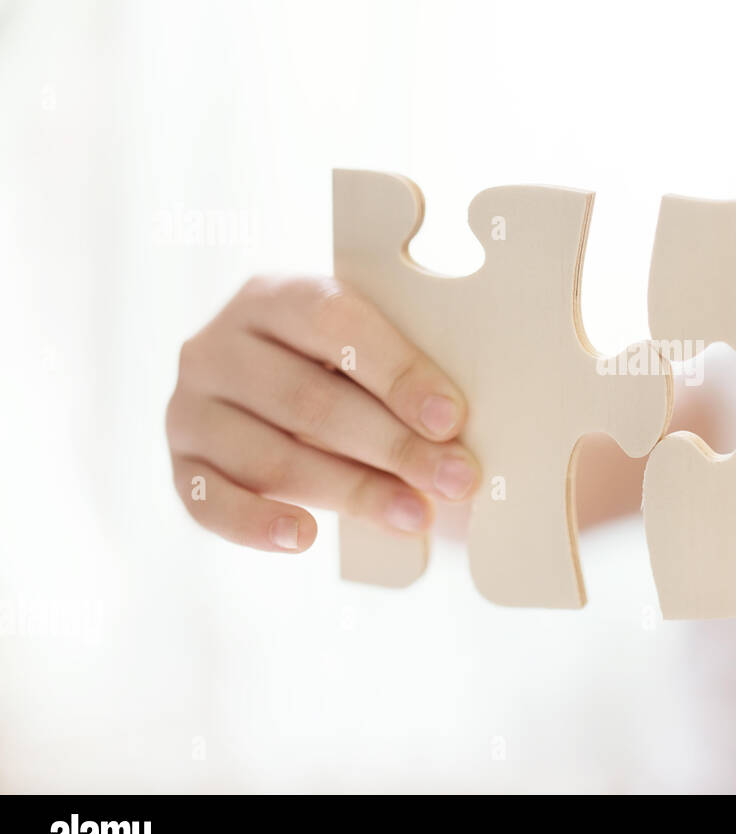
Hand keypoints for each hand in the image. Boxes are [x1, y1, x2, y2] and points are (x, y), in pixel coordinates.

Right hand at [167, 276, 479, 551]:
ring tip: (415, 516)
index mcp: (274, 296)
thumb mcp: (366, 346)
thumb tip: (458, 431)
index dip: (396, 372)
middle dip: (393, 446)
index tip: (451, 419)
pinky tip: (306, 537)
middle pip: (308, 400)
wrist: (273, 389)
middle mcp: (217, 346)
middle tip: (455, 479)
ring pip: (271, 458)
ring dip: (350, 492)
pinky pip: (210, 502)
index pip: (334, 323)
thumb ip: (401, 371)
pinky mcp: (180, 465)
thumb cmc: (344, 368)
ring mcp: (189, 407)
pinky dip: (258, 524)